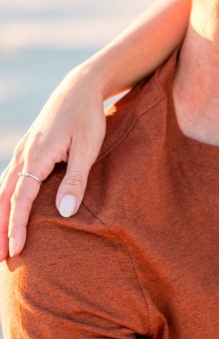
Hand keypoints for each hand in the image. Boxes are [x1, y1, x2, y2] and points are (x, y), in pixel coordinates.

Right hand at [0, 63, 107, 259]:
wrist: (79, 88)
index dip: (16, 226)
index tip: (15, 250)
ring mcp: (22, 152)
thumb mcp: (89, 147)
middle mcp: (23, 154)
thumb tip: (64, 211)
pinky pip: (9, 180)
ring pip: (2, 190)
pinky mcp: (26, 151)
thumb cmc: (88, 117)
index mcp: (37, 155)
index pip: (21, 199)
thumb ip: (77, 179)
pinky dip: (4, 201)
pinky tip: (5, 214)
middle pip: (4, 198)